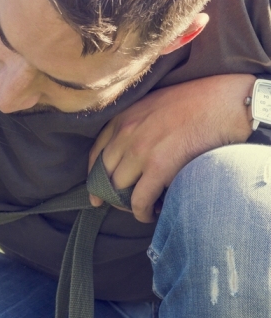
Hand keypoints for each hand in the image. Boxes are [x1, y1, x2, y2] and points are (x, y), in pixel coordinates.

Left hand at [88, 74, 254, 222]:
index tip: (95, 192)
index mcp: (122, 117)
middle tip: (121, 205)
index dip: (94, 177)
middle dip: (110, 194)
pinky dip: (142, 212)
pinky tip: (150, 215)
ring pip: (119, 189)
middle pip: (105, 174)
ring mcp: (140, 150)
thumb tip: (131, 154)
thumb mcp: (153, 105)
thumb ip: (137, 125)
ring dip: (127, 204)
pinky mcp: (159, 166)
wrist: (225, 102)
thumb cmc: (196, 102)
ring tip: (141, 209)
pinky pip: (139, 200)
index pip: (96, 153)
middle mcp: (125, 133)